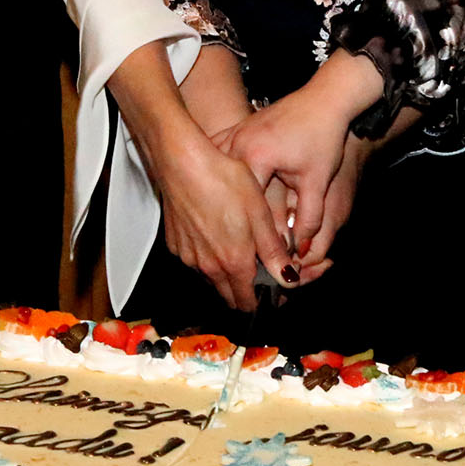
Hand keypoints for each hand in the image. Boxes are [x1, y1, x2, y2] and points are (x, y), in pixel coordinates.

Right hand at [157, 132, 296, 311]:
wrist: (183, 163)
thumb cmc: (225, 181)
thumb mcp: (259, 213)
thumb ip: (273, 251)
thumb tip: (288, 279)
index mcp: (234, 262)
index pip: (247, 302)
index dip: (262, 301)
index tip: (272, 291)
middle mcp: (209, 267)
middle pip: (228, 296)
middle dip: (245, 292)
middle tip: (259, 272)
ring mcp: (189, 257)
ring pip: (212, 278)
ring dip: (226, 273)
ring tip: (239, 248)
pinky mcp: (176, 244)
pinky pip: (196, 260)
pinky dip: (208, 256)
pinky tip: (216, 233)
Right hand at [216, 56, 375, 242]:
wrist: (324, 99)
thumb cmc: (323, 135)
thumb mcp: (318, 180)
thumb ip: (310, 217)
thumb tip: (302, 251)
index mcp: (254, 156)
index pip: (246, 205)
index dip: (254, 231)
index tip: (260, 250)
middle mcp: (236, 144)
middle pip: (228, 191)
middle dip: (235, 219)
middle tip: (241, 245)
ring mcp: (231, 135)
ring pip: (217, 174)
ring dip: (222, 198)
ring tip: (228, 225)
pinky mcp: (233, 131)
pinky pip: (216, 156)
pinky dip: (216, 174)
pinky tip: (215, 192)